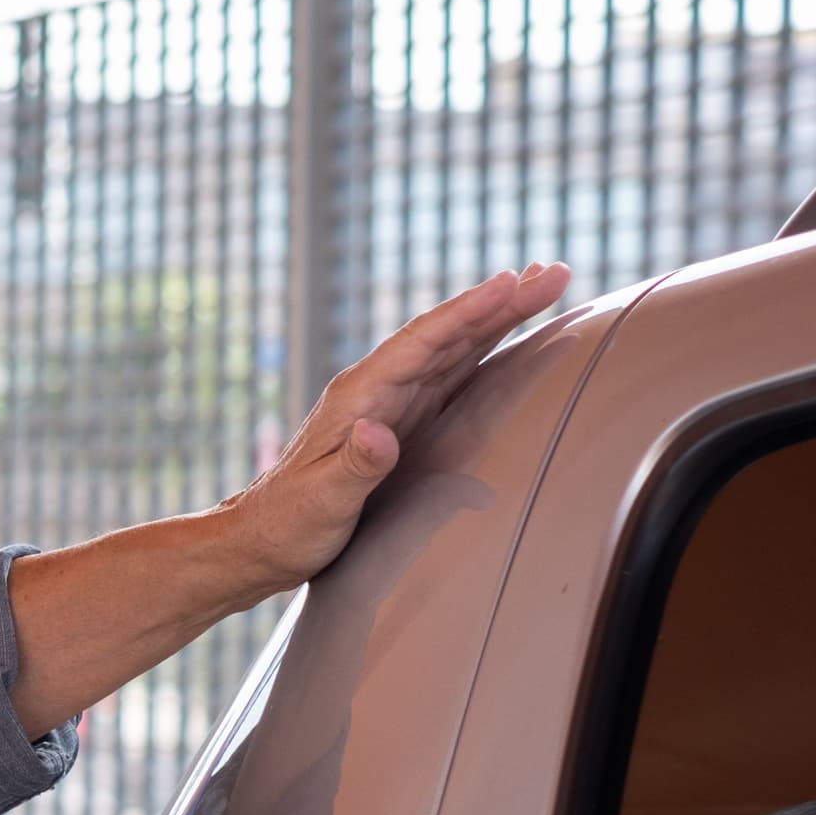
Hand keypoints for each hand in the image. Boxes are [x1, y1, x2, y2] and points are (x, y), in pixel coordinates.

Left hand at [222, 263, 572, 592]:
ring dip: (499, 317)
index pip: (421, 343)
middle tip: (555, 274)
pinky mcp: (400, 421)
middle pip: (447, 335)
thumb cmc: (287, 525)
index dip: (467, 312)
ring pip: (453, 348)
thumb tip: (377, 432)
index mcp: (358, 397)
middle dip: (501, 303)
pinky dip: (482, 350)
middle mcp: (376, 389)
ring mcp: (389, 403)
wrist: (260, 540)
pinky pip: (450, 375)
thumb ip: (353, 467)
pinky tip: (506, 335)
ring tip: (544, 287)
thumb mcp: (320, 502)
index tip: (511, 284)